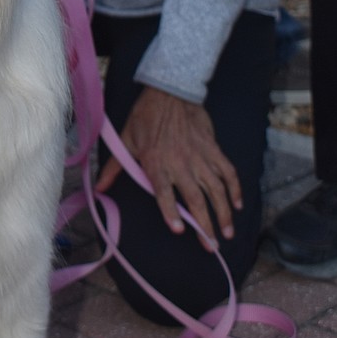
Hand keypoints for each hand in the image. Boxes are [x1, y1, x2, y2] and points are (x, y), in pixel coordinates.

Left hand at [95, 86, 241, 248]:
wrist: (170, 91)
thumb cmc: (145, 116)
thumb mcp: (126, 140)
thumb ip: (113, 168)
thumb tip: (98, 189)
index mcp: (157, 163)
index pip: (164, 193)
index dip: (171, 212)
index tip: (179, 230)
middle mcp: (181, 163)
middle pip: (195, 199)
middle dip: (205, 226)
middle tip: (211, 246)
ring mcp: (200, 157)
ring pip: (216, 190)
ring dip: (224, 212)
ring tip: (227, 233)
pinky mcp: (213, 149)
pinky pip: (227, 171)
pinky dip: (235, 188)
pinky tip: (238, 204)